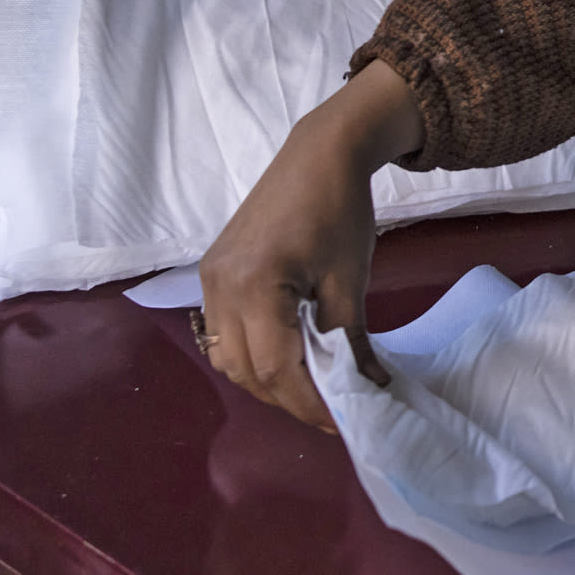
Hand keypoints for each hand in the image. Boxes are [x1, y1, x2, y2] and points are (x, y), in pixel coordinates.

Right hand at [198, 60, 422, 430]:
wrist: (319, 154)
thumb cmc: (341, 211)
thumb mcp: (349, 280)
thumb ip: (348, 340)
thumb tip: (365, 388)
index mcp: (255, 286)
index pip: (276, 368)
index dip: (308, 402)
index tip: (342, 420)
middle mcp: (220, 286)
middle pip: (244, 370)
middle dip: (287, 398)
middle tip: (331, 410)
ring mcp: (209, 279)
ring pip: (227, 356)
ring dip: (266, 379)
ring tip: (311, 386)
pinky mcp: (212, 272)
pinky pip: (224, 331)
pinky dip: (252, 353)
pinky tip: (288, 354)